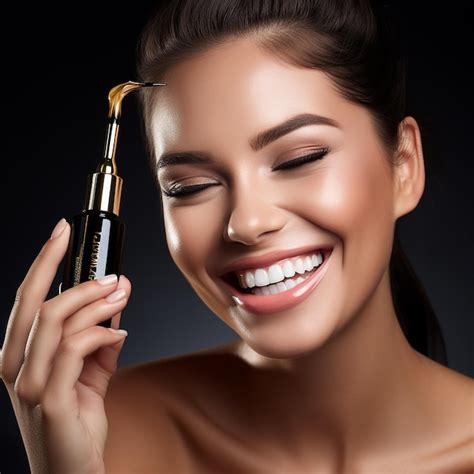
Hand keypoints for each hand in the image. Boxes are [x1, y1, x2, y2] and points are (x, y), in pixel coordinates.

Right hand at [0, 218, 131, 473]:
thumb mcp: (90, 369)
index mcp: (19, 353)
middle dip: (79, 280)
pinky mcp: (51, 399)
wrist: (73, 470)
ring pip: (60, 321)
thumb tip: (117, 297)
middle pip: (40, 303)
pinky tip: (118, 332)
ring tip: (122, 297)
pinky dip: (101, 333)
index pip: (27, 296)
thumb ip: (100, 334)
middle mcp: (15, 365)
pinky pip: (76, 349)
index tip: (63, 230)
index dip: (44, 259)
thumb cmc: (77, 418)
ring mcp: (29, 384)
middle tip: (113, 276)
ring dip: (96, 303)